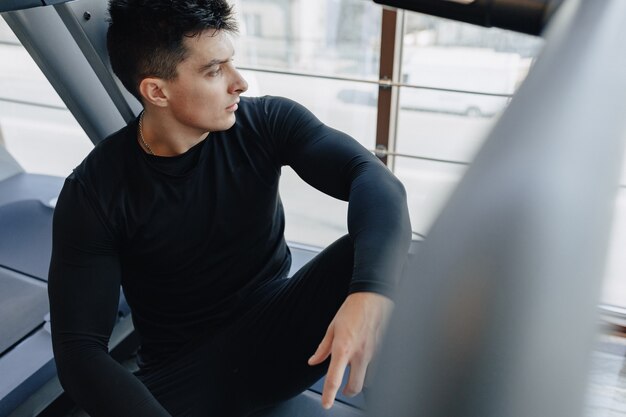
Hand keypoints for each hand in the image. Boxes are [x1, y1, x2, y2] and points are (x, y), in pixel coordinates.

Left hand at [308, 292, 392, 408]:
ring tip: (354, 372)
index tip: (326, 404)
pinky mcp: (381, 350)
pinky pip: (375, 366)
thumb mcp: (332, 327)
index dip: (329, 396)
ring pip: (367, 379)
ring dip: (359, 379)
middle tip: (342, 389)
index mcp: (343, 348)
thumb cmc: (352, 309)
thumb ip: (323, 348)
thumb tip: (314, 361)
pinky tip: (363, 358)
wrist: (373, 297)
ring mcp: (372, 354)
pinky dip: (368, 367)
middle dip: (348, 392)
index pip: (334, 379)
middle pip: (355, 387)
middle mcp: (359, 354)